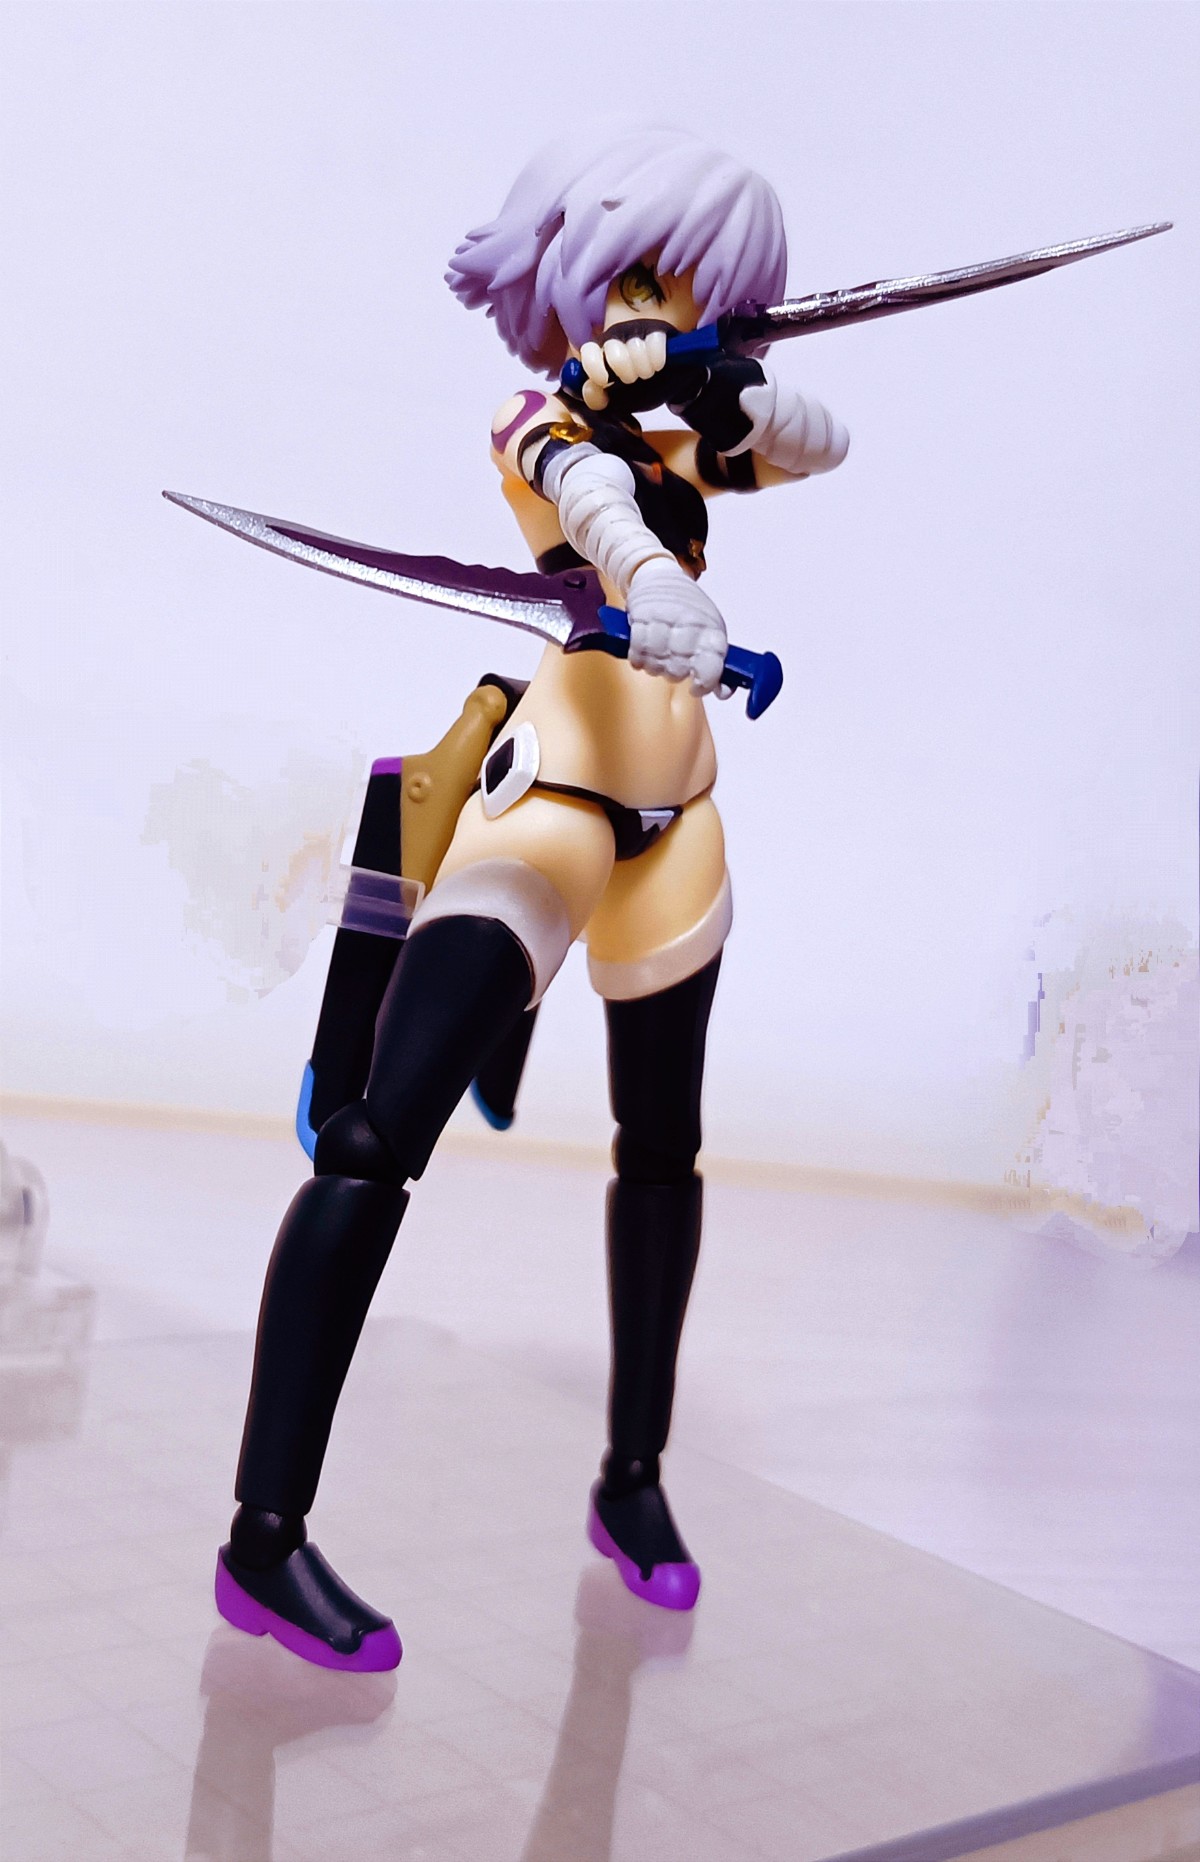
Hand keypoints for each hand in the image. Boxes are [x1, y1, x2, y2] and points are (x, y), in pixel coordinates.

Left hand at [578, 328, 668, 411]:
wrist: (669, 380)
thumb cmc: (638, 388)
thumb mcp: (617, 400)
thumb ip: (599, 399)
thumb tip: (589, 390)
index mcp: (600, 356)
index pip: (588, 352)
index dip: (594, 367)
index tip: (604, 381)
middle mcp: (615, 339)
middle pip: (615, 354)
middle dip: (627, 374)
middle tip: (634, 379)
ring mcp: (635, 331)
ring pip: (636, 348)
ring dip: (644, 369)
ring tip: (648, 373)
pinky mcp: (656, 329)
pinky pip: (654, 343)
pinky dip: (657, 360)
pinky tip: (658, 365)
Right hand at [626, 558, 727, 697]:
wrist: (660, 577)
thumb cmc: (687, 609)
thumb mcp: (710, 633)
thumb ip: (717, 665)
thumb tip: (723, 692)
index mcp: (711, 629)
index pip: (712, 665)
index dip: (705, 682)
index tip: (698, 686)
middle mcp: (690, 624)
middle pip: (679, 670)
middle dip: (674, 673)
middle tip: (673, 661)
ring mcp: (665, 620)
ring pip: (657, 665)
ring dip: (655, 665)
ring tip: (659, 652)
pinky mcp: (642, 618)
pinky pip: (638, 653)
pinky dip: (639, 658)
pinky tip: (644, 650)